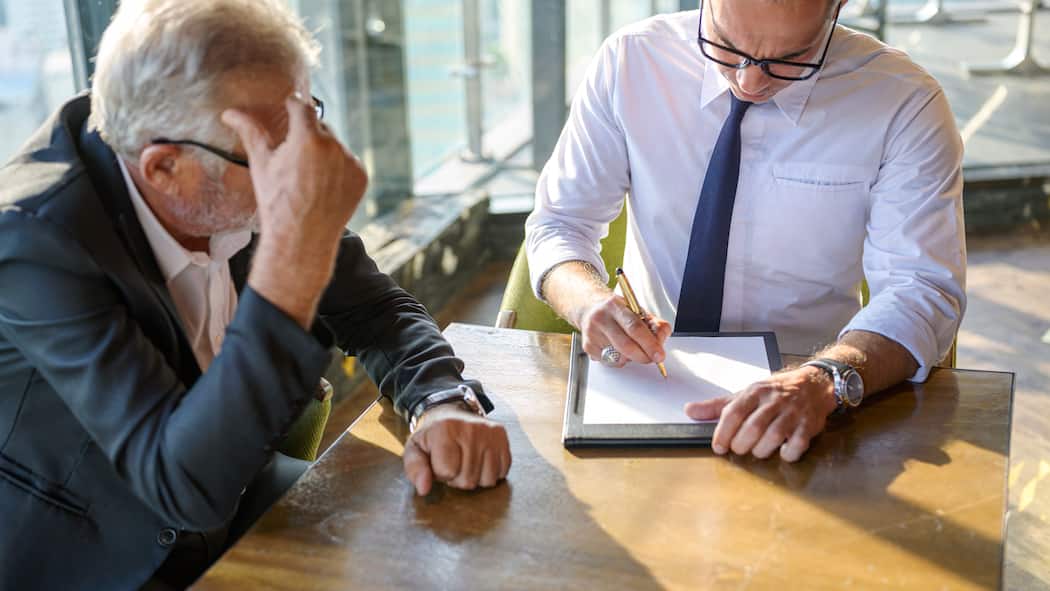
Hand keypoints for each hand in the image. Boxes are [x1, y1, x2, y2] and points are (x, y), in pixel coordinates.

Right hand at [223, 95, 367, 326]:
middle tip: (294, 155)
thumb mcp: (261, 165)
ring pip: (335, 145)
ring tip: (307, 176)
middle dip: (307, 135)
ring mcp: (351, 162)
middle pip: (320, 126)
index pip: (302, 107)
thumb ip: (250, 132)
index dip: (293, 105)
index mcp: (308, 138)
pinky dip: (338, 168)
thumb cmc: (277, 203)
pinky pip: (348, 162)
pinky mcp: (362, 176)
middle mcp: (334, 147)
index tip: (289, 106)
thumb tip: (230, 113)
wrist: (302, 239)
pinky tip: (323, 186)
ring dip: (323, 151)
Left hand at [402, 404, 511, 495]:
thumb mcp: (415, 449)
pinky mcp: (502, 436)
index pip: (447, 472)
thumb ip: (415, 469)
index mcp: (445, 430)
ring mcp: (489, 432)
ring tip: (467, 461)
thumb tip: (424, 488)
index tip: (440, 460)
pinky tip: (481, 459)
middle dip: (458, 477)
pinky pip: (502, 472)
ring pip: (487, 480)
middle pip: (468, 480)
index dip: (441, 473)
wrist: (450, 413)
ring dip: (476, 477)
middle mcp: (471, 429)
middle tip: (454, 462)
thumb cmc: (432, 436)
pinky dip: (491, 472)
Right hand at [575, 293, 671, 367]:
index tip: (659, 355)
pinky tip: (616, 348)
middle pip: (626, 346)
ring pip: (619, 357)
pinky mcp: (587, 347)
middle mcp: (601, 319)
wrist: (588, 307)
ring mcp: (592, 334)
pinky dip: (619, 360)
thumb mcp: (636, 309)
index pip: (635, 327)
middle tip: (652, 358)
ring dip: (631, 358)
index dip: (649, 344)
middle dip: (643, 356)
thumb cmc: (615, 310)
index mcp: (614, 306)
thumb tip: (660, 342)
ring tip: (630, 346)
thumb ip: (654, 324)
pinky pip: (610, 362)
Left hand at [684, 366, 838, 461]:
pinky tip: (782, 452)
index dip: (723, 432)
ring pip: (773, 436)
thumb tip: (689, 411)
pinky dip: (787, 453)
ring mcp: (793, 413)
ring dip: (761, 450)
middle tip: (738, 449)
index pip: (734, 412)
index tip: (718, 447)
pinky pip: (797, 444)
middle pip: (753, 427)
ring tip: (757, 451)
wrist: (814, 384)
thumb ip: (718, 406)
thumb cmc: (775, 392)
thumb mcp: (745, 394)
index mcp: (755, 392)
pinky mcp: (809, 425)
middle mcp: (774, 401)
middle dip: (741, 444)